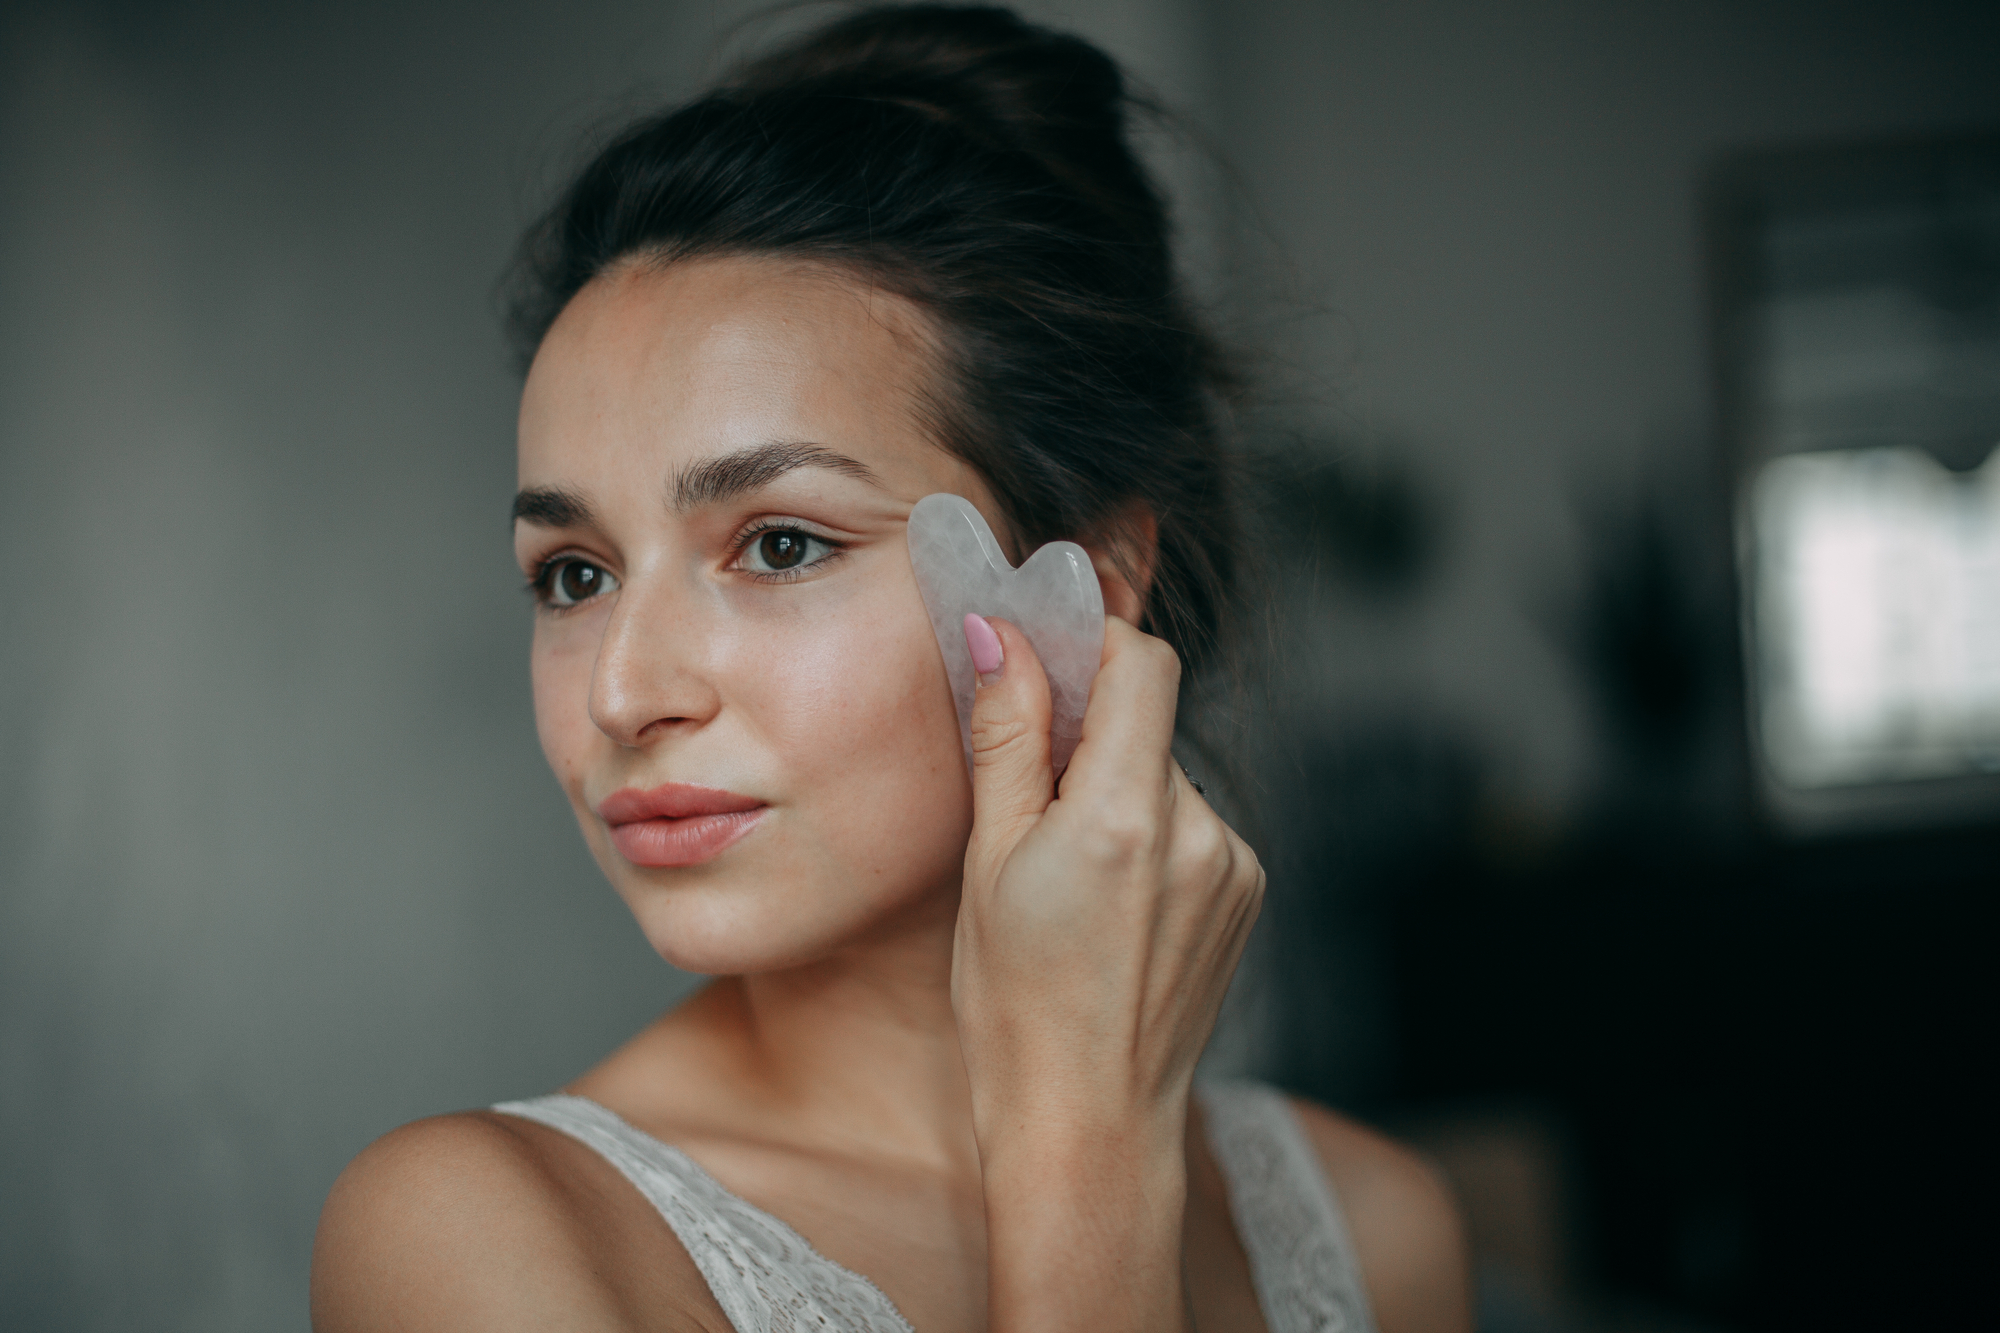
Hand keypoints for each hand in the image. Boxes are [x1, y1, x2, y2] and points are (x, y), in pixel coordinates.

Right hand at [951, 614, 1263, 1330]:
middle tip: (1028, 800)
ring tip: (1068, 876)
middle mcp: (1199, 832)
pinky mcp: (1246, 893)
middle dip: (1088, 736)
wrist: (1089, 1124)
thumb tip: (1001, 634)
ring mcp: (1233, 865)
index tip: (1045, 661)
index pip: (1144, 663)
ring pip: (1166, 775)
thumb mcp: (988, 863)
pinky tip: (1110, 903)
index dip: (1093, 646)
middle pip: (1149, 721)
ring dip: (1118, 791)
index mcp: (1127, 818)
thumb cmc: (1017, 1008)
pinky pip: (1192, 825)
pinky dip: (1151, 836)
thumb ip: (1007, 737)